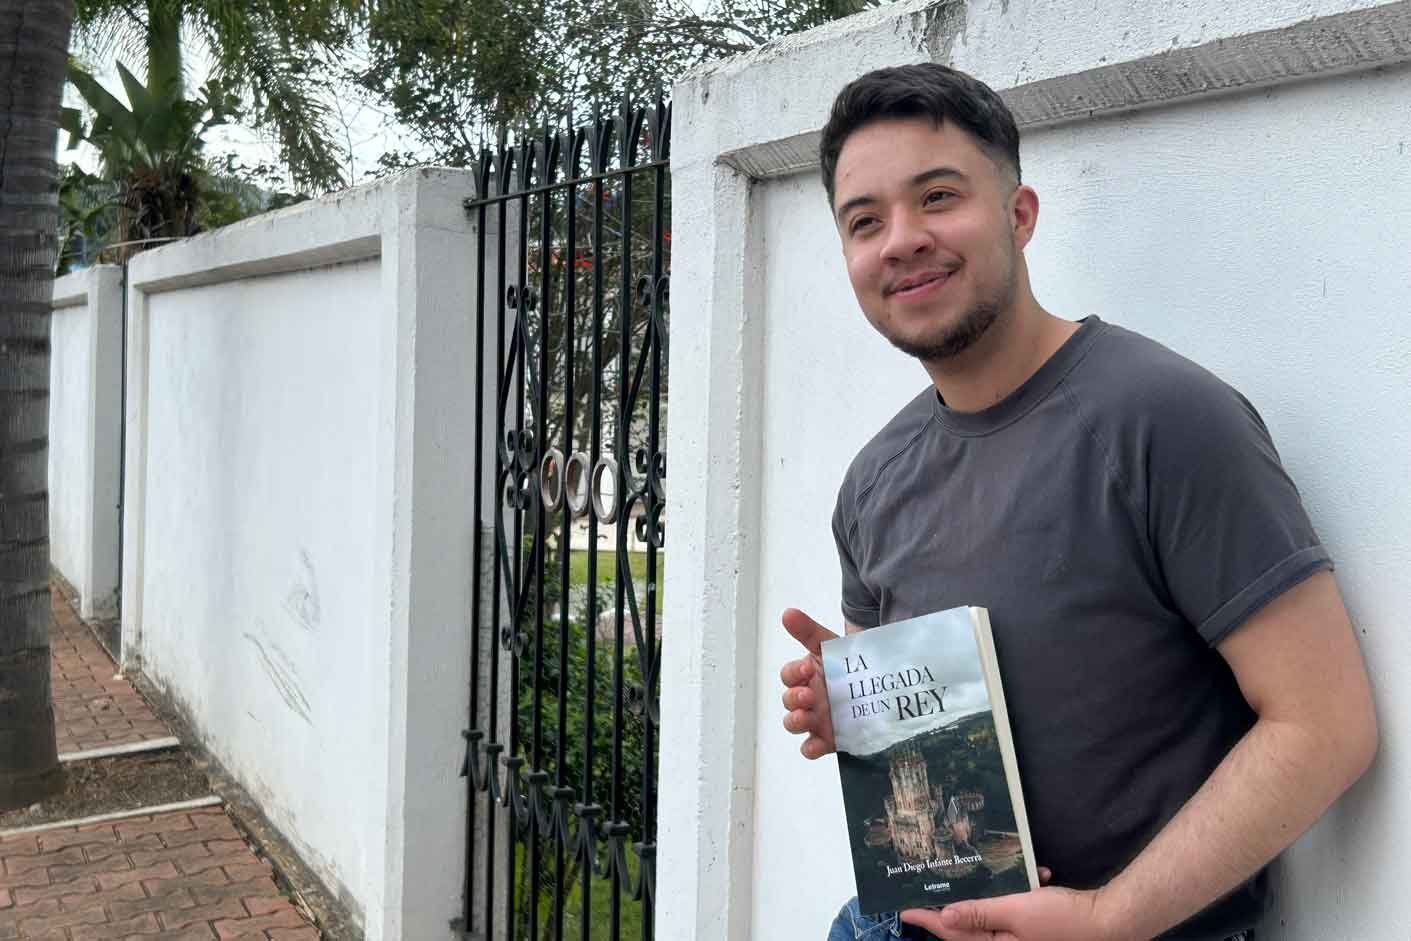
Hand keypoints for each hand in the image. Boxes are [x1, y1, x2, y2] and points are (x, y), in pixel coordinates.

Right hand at [779, 608, 837, 758]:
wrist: (882, 684)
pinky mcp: (829, 739)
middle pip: (789, 701)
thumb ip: (809, 631)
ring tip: (806, 715)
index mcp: (807, 676)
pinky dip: (810, 748)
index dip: (794, 673)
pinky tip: (816, 744)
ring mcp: (817, 719)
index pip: (789, 675)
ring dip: (795, 721)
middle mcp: (808, 698)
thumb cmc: (851, 664)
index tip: (808, 668)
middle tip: (808, 694)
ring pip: (794, 724)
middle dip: (794, 698)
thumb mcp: (832, 646)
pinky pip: (811, 748)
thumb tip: (787, 613)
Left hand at [900, 883, 1121, 940]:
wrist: (1108, 920)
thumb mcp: (1016, 912)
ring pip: (989, 913)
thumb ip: (979, 913)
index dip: (926, 918)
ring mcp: (1019, 936)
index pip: (952, 933)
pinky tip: (1033, 872)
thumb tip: (945, 916)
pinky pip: (1013, 907)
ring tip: (971, 871)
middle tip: (925, 885)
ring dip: (986, 892)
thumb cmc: (1061, 920)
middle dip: (949, 904)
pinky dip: (1018, 889)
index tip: (902, 906)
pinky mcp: (1033, 925)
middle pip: (966, 925)